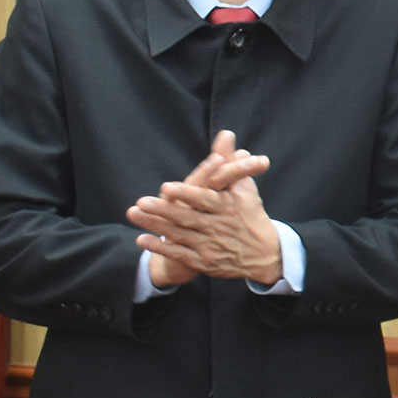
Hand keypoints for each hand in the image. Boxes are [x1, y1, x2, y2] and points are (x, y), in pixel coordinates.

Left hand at [129, 130, 279, 282]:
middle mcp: (218, 227)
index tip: (168, 188)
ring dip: (155, 225)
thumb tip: (226, 135)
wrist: (264, 255)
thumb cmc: (250, 215)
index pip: (205, 200)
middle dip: (164, 210)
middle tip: (142, 201)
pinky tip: (141, 239)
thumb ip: (231, 162)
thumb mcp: (244, 188)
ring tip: (133, 213)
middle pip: (187, 218)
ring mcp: (209, 246)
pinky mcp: (203, 261)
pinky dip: (160, 247)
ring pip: (178, 234)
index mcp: (228, 207)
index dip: (187, 195)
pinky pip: (178, 254)